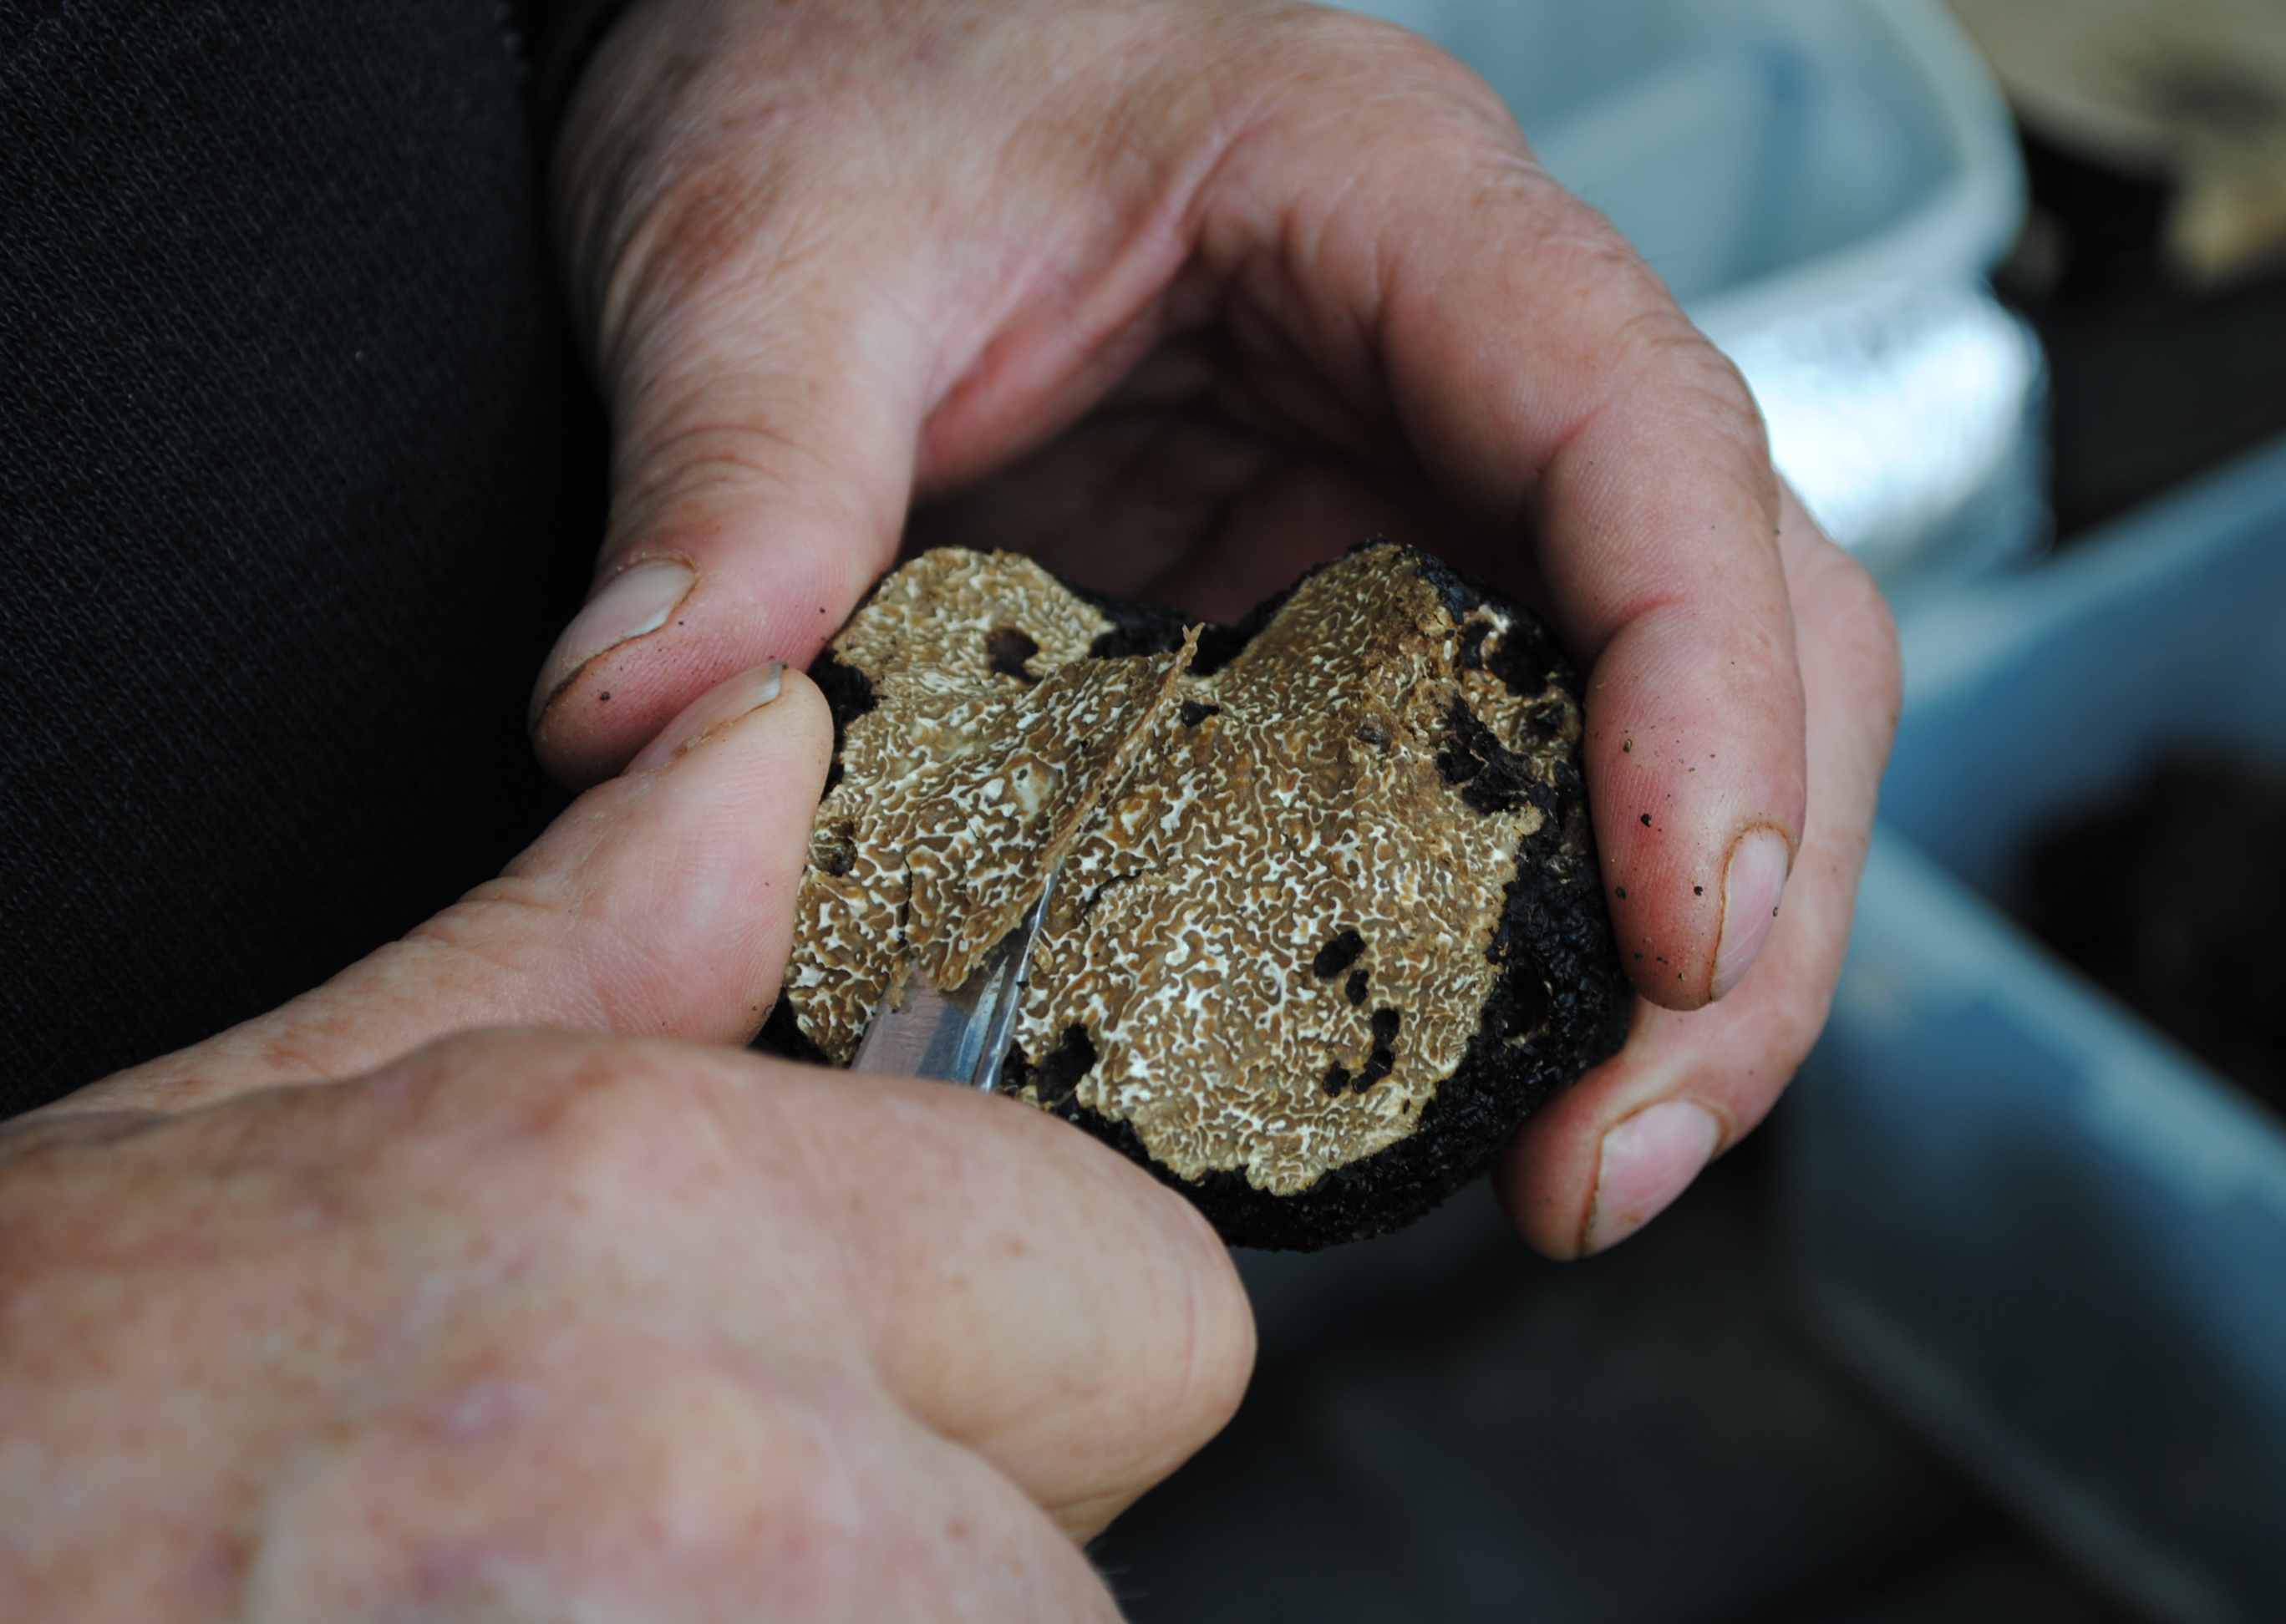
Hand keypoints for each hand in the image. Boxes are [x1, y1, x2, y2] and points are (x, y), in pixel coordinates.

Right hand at [1, 668, 1251, 1619]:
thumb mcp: (258, 1141)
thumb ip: (586, 954)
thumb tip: (759, 758)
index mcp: (632, 1216)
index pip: (1151, 1306)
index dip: (1028, 1372)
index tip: (893, 1409)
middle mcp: (710, 1488)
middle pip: (1090, 1570)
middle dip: (942, 1565)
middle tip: (657, 1559)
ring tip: (565, 1623)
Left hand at [532, 0, 1900, 1254]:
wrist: (825, 41)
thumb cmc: (836, 67)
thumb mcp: (766, 250)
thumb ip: (731, 472)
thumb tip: (648, 734)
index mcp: (1395, 205)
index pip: (1644, 441)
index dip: (1710, 692)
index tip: (1686, 930)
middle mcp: (1477, 352)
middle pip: (1756, 613)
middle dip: (1745, 902)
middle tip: (1619, 1156)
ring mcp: (1441, 483)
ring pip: (1690, 707)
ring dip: (1678, 954)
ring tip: (1582, 1169)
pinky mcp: (1367, 596)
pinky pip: (1525, 764)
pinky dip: (1534, 931)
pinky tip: (1469, 1074)